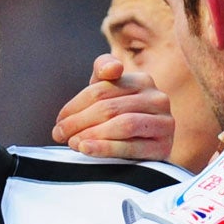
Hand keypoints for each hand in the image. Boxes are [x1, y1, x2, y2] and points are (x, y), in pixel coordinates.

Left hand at [51, 56, 176, 161]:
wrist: (145, 153)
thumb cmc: (120, 120)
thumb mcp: (109, 95)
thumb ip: (102, 73)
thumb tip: (110, 69)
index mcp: (142, 80)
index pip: (101, 90)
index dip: (75, 105)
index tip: (59, 121)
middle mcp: (157, 98)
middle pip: (109, 107)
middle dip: (79, 122)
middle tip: (59, 135)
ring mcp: (164, 123)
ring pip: (122, 124)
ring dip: (92, 134)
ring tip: (72, 143)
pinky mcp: (163, 147)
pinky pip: (131, 146)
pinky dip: (106, 148)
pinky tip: (87, 150)